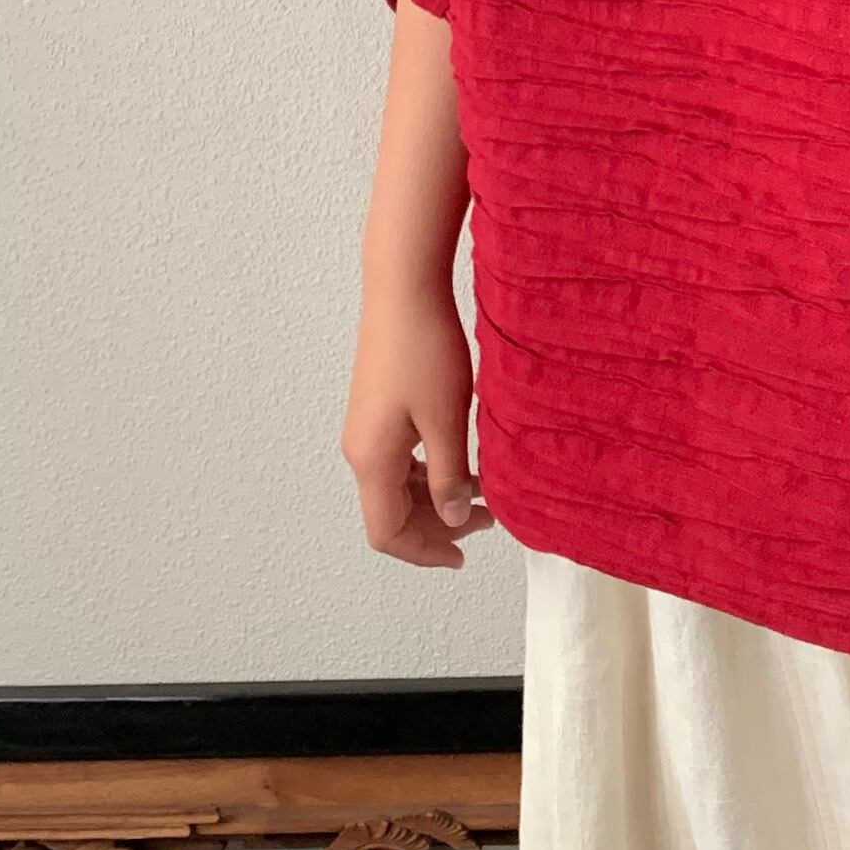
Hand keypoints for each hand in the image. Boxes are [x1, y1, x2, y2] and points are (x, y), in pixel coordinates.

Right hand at [342, 279, 491, 569]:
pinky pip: (399, 461)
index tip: (462, 557)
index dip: (424, 553)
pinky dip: (429, 472)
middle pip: (391, 514)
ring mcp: (366, 430)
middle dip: (437, 527)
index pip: (387, 533)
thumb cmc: (424, 351)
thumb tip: (455, 520)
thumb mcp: (446, 422)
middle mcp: (361, 451)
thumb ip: (449, 477)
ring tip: (484, 493)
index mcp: (373, 461)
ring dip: (437, 498)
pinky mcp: (377, 411)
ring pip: (397, 488)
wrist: (403, 292)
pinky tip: (463, 462)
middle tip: (488, 521)